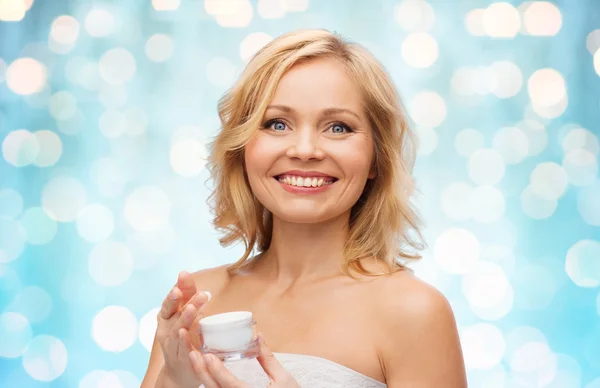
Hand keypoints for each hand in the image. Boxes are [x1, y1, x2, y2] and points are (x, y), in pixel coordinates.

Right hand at [157, 271, 211, 387]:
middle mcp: (165, 331)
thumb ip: (187, 295)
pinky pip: (181, 349)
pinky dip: (183, 341)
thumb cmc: (183, 337)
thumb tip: (184, 273)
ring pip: (177, 330)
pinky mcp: (181, 358)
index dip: (173, 295)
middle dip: (180, 302)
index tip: (180, 284)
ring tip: (193, 308)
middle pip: (173, 315)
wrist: (180, 371)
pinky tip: (185, 332)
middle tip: (191, 292)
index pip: (168, 304)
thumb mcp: (185, 314)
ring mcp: (172, 345)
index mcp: (166, 318)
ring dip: (185, 319)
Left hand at [188, 333, 300, 387]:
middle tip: (193, 354)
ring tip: (197, 362)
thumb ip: (268, 359)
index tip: (206, 354)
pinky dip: (211, 386)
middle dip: (201, 372)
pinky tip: (207, 375)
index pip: (228, 384)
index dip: (215, 369)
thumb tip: (259, 336)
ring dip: (204, 379)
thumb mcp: (283, 379)